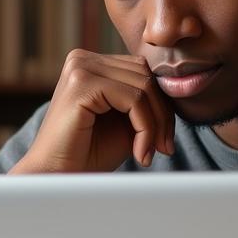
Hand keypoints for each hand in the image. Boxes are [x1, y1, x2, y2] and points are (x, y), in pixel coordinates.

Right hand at [11, 50, 175, 173]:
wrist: (57, 178)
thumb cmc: (89, 154)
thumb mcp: (126, 122)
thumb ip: (146, 102)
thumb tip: (180, 88)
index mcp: (91, 63)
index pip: (143, 71)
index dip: (161, 105)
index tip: (165, 141)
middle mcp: (82, 58)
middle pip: (146, 75)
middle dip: (162, 115)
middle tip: (164, 148)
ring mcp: (80, 67)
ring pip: (144, 87)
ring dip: (155, 125)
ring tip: (149, 153)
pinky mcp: (81, 83)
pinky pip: (134, 99)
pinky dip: (145, 128)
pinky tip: (139, 153)